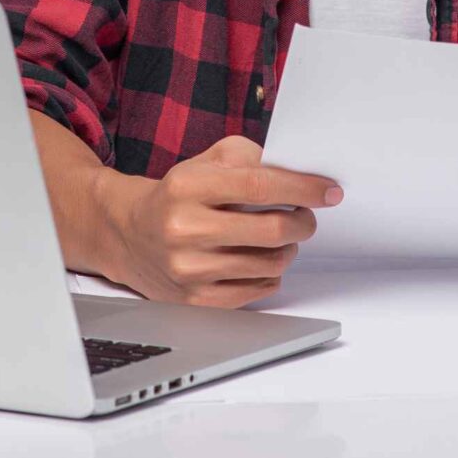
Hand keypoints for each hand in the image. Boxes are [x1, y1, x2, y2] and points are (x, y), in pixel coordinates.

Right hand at [97, 135, 342, 308]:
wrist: (128, 234)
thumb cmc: (176, 195)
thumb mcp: (203, 162)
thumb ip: (248, 157)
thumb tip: (296, 169)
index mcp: (187, 187)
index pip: (259, 186)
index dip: (302, 188)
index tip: (329, 191)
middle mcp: (185, 229)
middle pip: (272, 230)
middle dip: (303, 222)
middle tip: (306, 216)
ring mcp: (189, 270)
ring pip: (271, 264)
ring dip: (289, 249)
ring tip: (281, 237)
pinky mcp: (196, 300)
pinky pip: (258, 290)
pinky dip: (271, 274)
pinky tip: (261, 260)